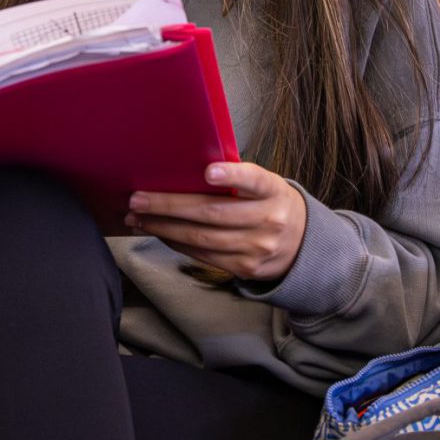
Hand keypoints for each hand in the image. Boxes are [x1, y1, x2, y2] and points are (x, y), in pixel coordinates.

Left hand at [125, 162, 307, 283]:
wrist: (302, 245)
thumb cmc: (271, 205)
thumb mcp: (266, 186)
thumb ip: (239, 180)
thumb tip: (187, 170)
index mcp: (274, 191)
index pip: (255, 180)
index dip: (233, 176)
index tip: (209, 172)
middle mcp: (269, 220)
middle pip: (213, 213)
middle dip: (170, 206)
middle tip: (138, 199)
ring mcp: (257, 248)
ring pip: (202, 238)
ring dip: (164, 228)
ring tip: (138, 218)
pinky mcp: (245, 268)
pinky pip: (204, 255)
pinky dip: (177, 243)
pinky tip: (159, 232)